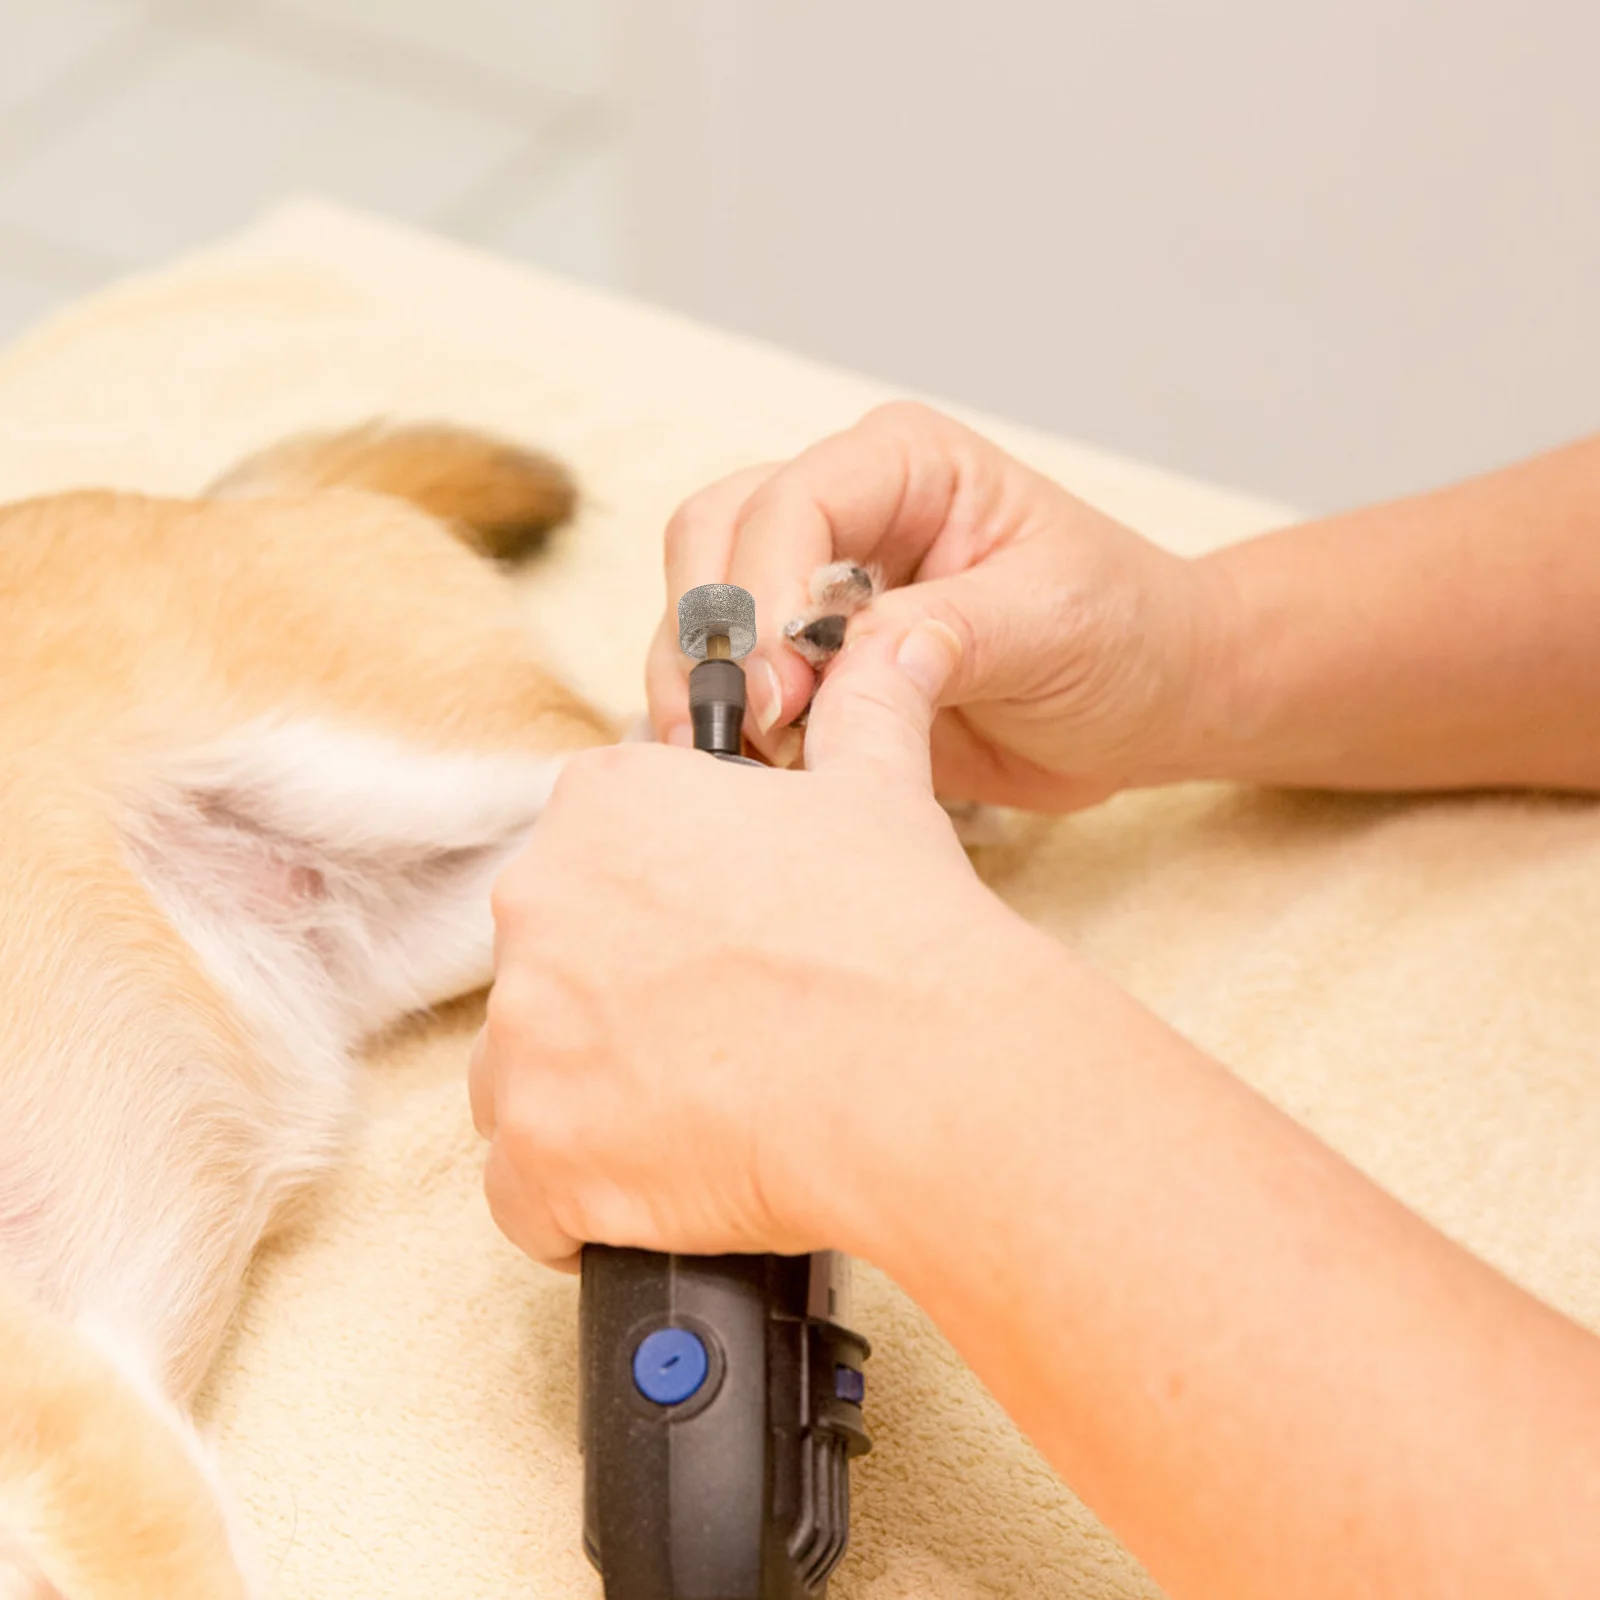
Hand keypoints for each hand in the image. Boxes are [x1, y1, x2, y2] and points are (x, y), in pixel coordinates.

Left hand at [469, 616, 1056, 1268]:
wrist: (923, 1074)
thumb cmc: (898, 929)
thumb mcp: (880, 785)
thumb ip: (863, 705)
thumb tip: (896, 647)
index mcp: (602, 805)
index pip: (588, 861)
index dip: (650, 911)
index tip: (702, 947)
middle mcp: (537, 907)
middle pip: (552, 970)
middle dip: (614, 1005)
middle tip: (715, 1036)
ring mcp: (525, 1035)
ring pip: (528, 1077)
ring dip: (590, 1101)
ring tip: (697, 1116)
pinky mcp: (537, 1154)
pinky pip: (527, 1189)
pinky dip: (578, 1201)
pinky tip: (658, 1191)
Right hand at [645, 402, 1225, 810]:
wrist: (1148, 705)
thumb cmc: (1125, 634)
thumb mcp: (1056, 621)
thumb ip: (953, 630)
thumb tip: (854, 656)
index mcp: (905, 466)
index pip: (791, 502)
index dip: (767, 591)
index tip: (786, 686)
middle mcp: (844, 513)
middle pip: (712, 540)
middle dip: (711, 635)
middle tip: (751, 727)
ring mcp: (813, 590)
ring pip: (698, 613)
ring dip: (700, 687)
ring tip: (747, 763)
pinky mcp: (808, 667)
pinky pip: (729, 685)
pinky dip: (719, 727)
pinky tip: (746, 773)